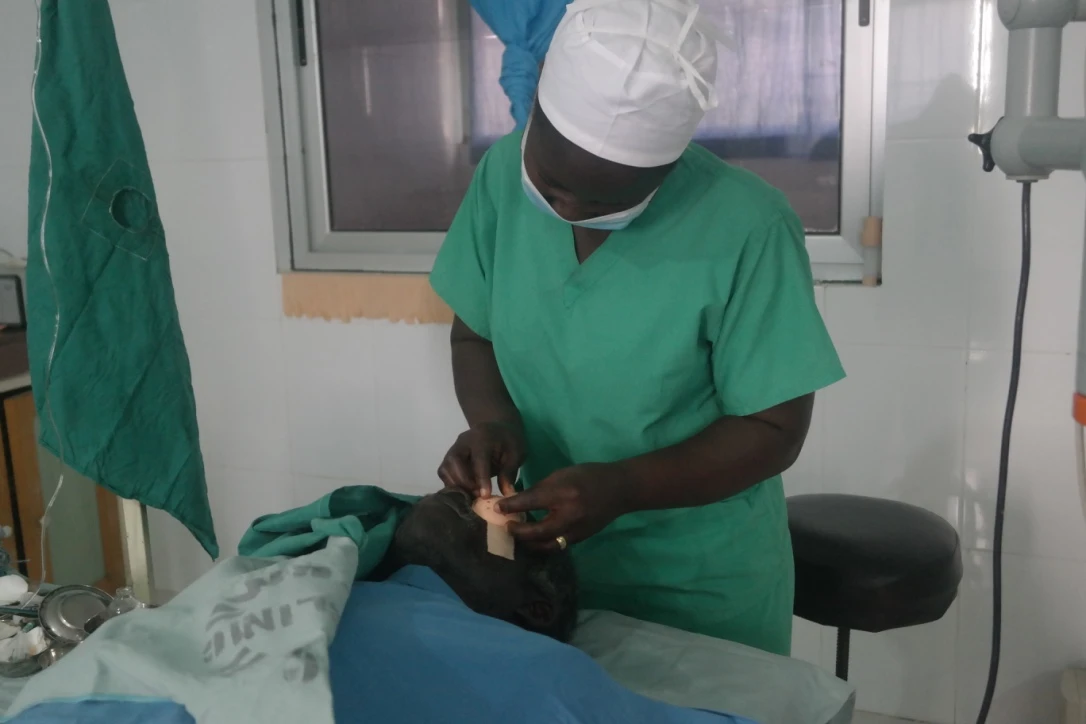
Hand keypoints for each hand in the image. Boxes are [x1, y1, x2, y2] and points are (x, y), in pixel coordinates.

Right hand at [437, 422, 525, 497]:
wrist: (497, 430)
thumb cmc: (508, 442)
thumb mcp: (516, 453)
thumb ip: (509, 472)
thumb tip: (506, 493)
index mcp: (482, 438)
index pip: (478, 458)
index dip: (481, 478)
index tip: (485, 495)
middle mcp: (463, 441)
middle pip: (454, 461)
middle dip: (463, 481)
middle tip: (476, 495)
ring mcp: (454, 449)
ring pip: (445, 468)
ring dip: (456, 485)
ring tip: (471, 496)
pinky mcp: (449, 458)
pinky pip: (444, 473)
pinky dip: (451, 485)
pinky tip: (465, 493)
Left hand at [497, 463, 627, 550]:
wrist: (619, 489)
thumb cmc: (588, 476)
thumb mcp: (562, 474)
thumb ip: (541, 489)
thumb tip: (519, 500)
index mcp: (563, 494)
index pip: (530, 502)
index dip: (510, 506)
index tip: (496, 508)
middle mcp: (569, 515)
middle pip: (536, 531)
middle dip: (517, 531)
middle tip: (506, 527)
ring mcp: (576, 530)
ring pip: (546, 544)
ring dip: (529, 542)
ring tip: (518, 536)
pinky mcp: (581, 539)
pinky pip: (557, 545)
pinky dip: (543, 544)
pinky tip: (534, 539)